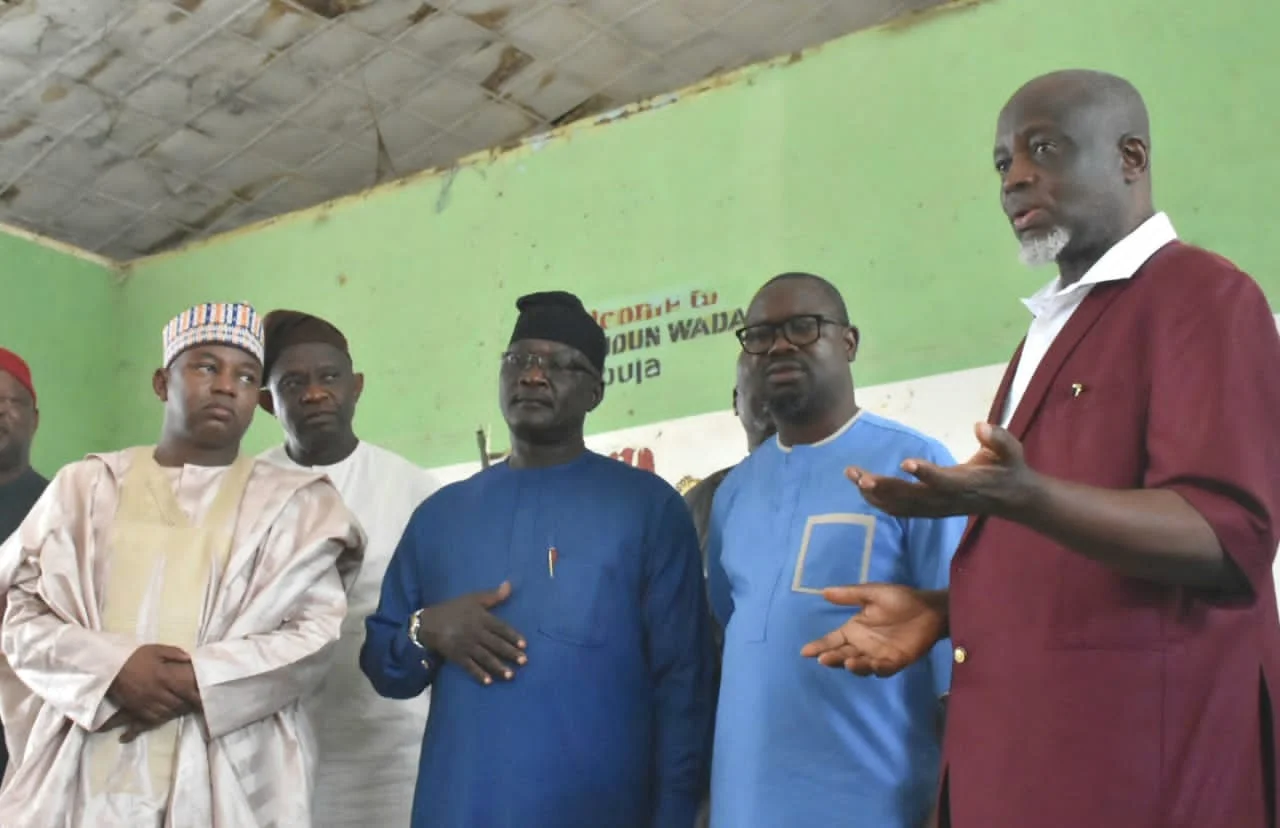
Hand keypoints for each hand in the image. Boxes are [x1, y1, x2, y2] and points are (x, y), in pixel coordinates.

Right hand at [109, 644, 194, 724]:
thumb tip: (190, 658)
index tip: (206, 699)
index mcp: (163, 676)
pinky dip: (162, 717)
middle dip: (187, 704)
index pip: (186, 689)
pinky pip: (153, 718)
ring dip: (176, 710)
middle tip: (195, 704)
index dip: (198, 696)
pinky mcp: (137, 708)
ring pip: (167, 712)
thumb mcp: (155, 650)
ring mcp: (146, 702)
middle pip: (178, 703)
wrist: (109, 667)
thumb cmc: (134, 657)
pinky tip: (166, 712)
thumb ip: (174, 654)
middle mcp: (156, 692)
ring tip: (183, 708)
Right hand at [416, 581, 526, 685]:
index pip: (500, 628)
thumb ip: (492, 595)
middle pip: (495, 644)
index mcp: (481, 618)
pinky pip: (469, 667)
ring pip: (485, 657)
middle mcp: (475, 633)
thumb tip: (509, 584)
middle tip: (524, 661)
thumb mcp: (473, 598)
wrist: (428, 622)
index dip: (512, 636)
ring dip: (498, 667)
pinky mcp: (457, 656)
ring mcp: (466, 646)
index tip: (524, 645)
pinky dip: (479, 674)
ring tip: (511, 675)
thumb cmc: (454, 609)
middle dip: (510, 653)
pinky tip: (489, 682)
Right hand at [800, 584, 944, 676]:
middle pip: (843, 654)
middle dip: (832, 658)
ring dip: (853, 665)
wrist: (930, 608)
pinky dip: (877, 668)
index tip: (805, 652)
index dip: (819, 645)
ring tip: (847, 661)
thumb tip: (823, 592)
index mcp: (855, 629)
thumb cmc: (901, 600)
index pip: (833, 640)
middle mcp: (863, 645)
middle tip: (823, 658)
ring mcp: (879, 654)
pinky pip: (884, 668)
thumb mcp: (872, 593)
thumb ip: (850, 595)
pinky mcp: (896, 661)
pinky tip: (873, 664)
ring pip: (861, 665)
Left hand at [846, 422, 1035, 518]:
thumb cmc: (1009, 468)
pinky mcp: (930, 511)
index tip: (906, 462)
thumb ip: (998, 439)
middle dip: (885, 487)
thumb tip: (981, 426)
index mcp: (966, 483)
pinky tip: (861, 488)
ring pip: (901, 506)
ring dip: (875, 493)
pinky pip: (900, 510)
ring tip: (852, 475)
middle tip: (860, 476)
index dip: (926, 473)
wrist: (1012, 499)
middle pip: (912, 498)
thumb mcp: (1011, 450)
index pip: (944, 481)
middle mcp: (947, 500)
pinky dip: (879, 501)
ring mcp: (936, 508)